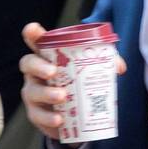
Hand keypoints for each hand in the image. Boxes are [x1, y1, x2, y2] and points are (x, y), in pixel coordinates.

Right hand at [18, 21, 126, 141]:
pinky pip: (37, 114)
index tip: (33, 30)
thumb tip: (119, 66)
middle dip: (38, 66)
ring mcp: (33, 93)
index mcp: (48, 57)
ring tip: (62, 97)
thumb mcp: (93, 71)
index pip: (36, 41)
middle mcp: (36, 72)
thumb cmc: (80, 85)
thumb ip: (106, 63)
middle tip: (53, 72)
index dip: (32, 34)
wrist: (76, 119)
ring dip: (46, 93)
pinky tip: (59, 119)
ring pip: (32, 90)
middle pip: (28, 63)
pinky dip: (48, 117)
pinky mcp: (36, 113)